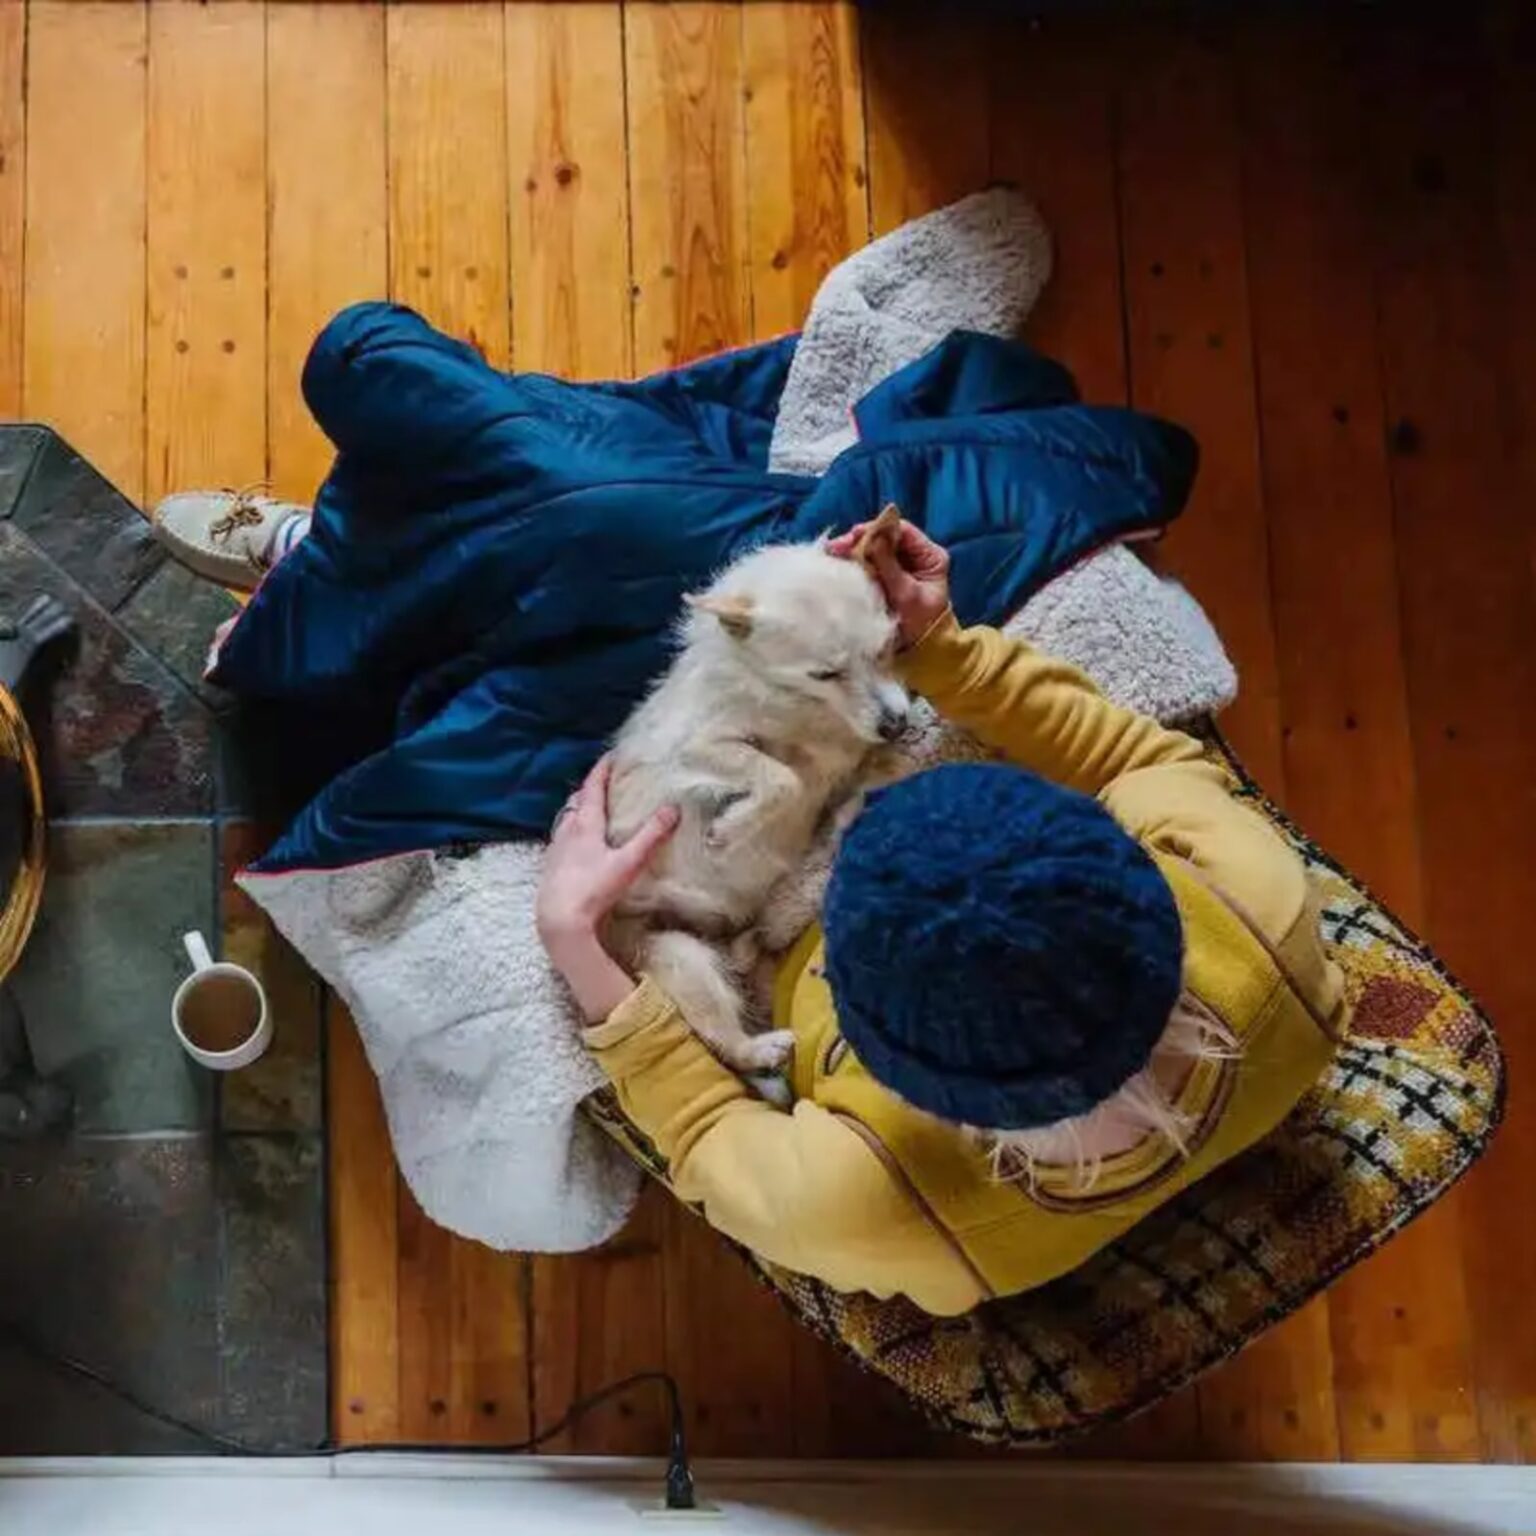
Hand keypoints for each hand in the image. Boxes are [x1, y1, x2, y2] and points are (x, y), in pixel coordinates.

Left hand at [537, 757, 679, 1020]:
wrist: (559, 919)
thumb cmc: (594, 889)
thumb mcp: (629, 862)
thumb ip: (651, 836)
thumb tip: (673, 808)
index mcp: (585, 824)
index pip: (592, 788)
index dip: (601, 770)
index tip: (610, 757)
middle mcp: (566, 831)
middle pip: (576, 801)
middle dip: (589, 789)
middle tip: (603, 783)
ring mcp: (555, 849)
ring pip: (565, 819)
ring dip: (577, 810)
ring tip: (590, 810)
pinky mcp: (550, 866)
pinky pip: (560, 838)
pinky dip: (570, 831)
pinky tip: (577, 845)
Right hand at [827, 519, 951, 647]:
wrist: (921, 649)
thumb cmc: (921, 624)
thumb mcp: (906, 594)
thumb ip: (889, 566)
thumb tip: (873, 538)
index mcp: (930, 556)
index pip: (903, 531)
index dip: (879, 528)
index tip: (856, 535)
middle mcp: (916, 555)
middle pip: (885, 537)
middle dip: (861, 539)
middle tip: (838, 546)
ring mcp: (900, 565)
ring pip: (875, 548)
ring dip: (854, 550)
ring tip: (833, 552)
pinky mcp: (886, 576)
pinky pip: (869, 563)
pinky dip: (855, 562)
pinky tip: (838, 562)